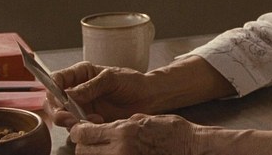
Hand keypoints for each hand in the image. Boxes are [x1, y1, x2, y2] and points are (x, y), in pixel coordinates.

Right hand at [47, 62, 154, 127]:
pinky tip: (99, 122)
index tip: (59, 98)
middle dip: (58, 111)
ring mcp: (81, 106)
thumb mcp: (112, 79)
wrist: (148, 97)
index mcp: (81, 74)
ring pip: (63, 117)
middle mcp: (77, 90)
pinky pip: (77, 127)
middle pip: (53, 102)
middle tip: (68, 118)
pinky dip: (84, 127)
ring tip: (92, 119)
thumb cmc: (132, 82)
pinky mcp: (88, 120)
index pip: (56, 79)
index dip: (52, 89)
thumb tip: (68, 95)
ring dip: (73, 121)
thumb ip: (90, 86)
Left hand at [70, 114, 271, 154]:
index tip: (81, 128)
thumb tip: (106, 128)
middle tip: (93, 139)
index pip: (83, 133)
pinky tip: (117, 152)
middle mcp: (120, 149)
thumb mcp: (145, 118)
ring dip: (95, 153)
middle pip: (83, 150)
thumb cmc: (174, 130)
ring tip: (107, 147)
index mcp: (123, 132)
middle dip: (85, 144)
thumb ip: (122, 124)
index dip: (79, 130)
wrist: (192, 147)